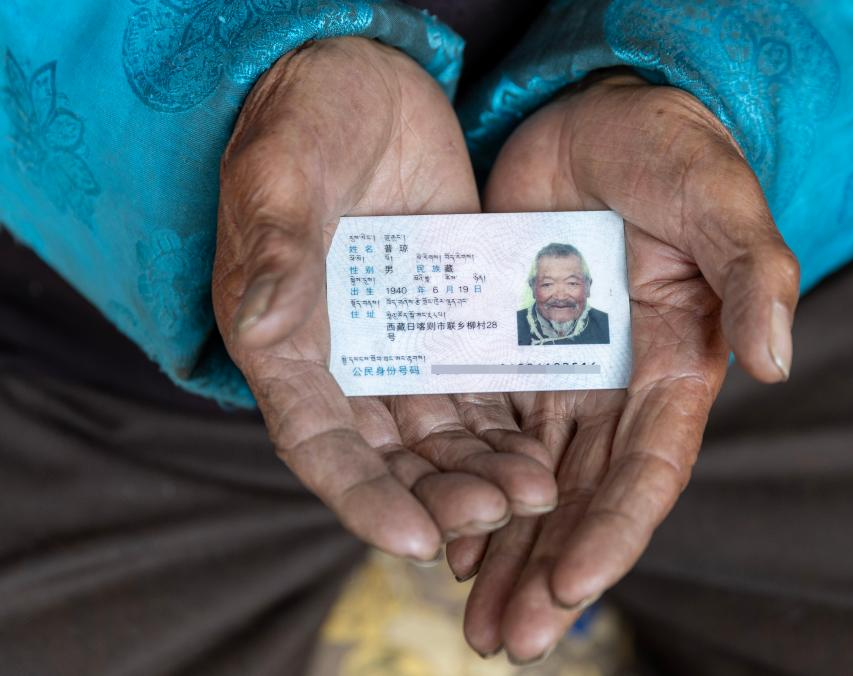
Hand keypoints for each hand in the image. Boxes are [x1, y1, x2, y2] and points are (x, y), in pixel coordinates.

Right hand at [212, 37, 556, 563]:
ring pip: (440, 433)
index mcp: (284, 341)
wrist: (360, 81)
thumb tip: (265, 325)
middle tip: (501, 510)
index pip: (318, 442)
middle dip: (442, 493)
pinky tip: (545, 448)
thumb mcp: (280, 172)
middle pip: (390, 453)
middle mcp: (343, 359)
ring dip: (483, 470)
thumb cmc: (303, 117)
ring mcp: (400, 342)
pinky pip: (478, 386)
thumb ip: (276, 249)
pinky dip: (506, 424)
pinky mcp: (448, 319)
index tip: (415, 539)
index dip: (362, 496)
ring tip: (537, 491)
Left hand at [451, 71, 799, 661]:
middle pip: (580, 498)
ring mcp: (558, 374)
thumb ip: (755, 275)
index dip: (612, 531)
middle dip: (546, 569)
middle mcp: (615, 388)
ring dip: (502, 550)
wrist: (595, 112)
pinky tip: (441, 536)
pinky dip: (467, 487)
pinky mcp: (506, 349)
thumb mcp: (719, 200)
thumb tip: (779, 364)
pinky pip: (484, 433)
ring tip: (471, 617)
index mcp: (675, 368)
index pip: (646, 470)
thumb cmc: (668, 150)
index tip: (570, 586)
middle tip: (507, 640)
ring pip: (528, 482)